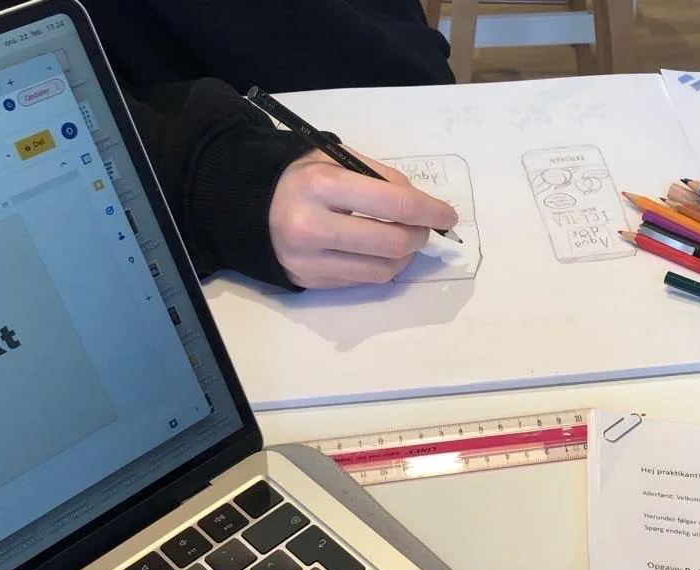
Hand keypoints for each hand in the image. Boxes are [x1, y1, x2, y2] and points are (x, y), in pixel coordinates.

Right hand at [268, 148, 457, 288]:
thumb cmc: (302, 178)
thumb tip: (423, 206)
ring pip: (383, 270)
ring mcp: (310, 260)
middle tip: (423, 228)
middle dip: (419, 235)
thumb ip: (382, 178)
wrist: (252, 207)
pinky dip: (382, 266)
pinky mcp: (311, 282)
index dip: (430, 211)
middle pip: (393, 242)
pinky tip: (379, 251)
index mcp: (322, 186)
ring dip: (405, 256)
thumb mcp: (336, 159)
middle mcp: (313, 227)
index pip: (395, 203)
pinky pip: (364, 280)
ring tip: (404, 239)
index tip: (447, 215)